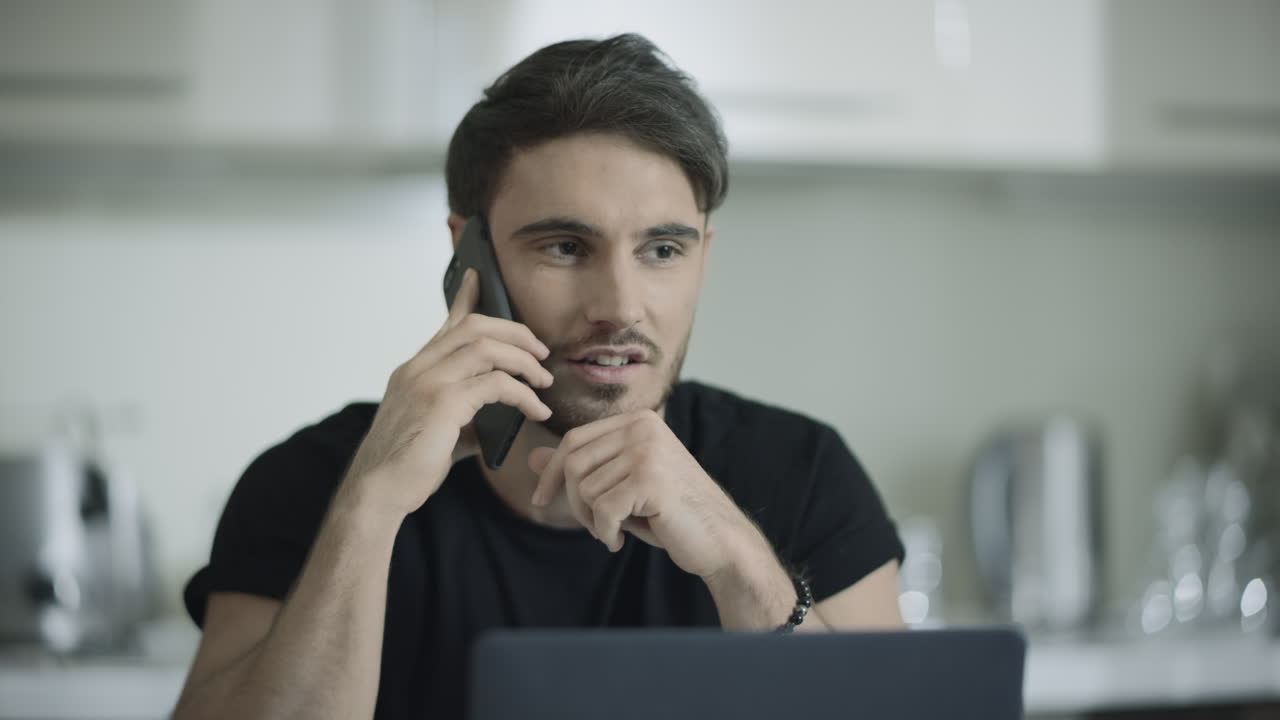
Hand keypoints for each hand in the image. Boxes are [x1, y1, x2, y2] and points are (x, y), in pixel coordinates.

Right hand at [342, 268, 554, 519]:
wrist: (378, 492)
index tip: (479, 279)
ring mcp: (429, 382)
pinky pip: (496, 384)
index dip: (466, 298)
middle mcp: (419, 368)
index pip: (446, 324)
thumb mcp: (438, 434)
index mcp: (414, 371)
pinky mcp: (443, 403)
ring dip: (524, 360)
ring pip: (487, 347)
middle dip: (515, 333)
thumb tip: (495, 422)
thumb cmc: (405, 468)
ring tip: (544, 379)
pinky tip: (537, 410)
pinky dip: (523, 393)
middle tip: (541, 352)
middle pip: (474, 327)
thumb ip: (464, 419)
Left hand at [527, 410, 764, 578]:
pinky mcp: (650, 480)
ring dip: (591, 521)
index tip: (542, 500)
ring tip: (615, 530)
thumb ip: (582, 468)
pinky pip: (601, 510)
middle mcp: (643, 428)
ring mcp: (648, 451)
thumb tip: (531, 457)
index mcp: (639, 421)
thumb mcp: (621, 485)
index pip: (575, 439)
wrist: (719, 539)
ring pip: (584, 488)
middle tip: (595, 526)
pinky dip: (604, 533)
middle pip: (574, 462)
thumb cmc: (671, 513)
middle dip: (573, 502)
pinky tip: (622, 539)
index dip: (551, 472)